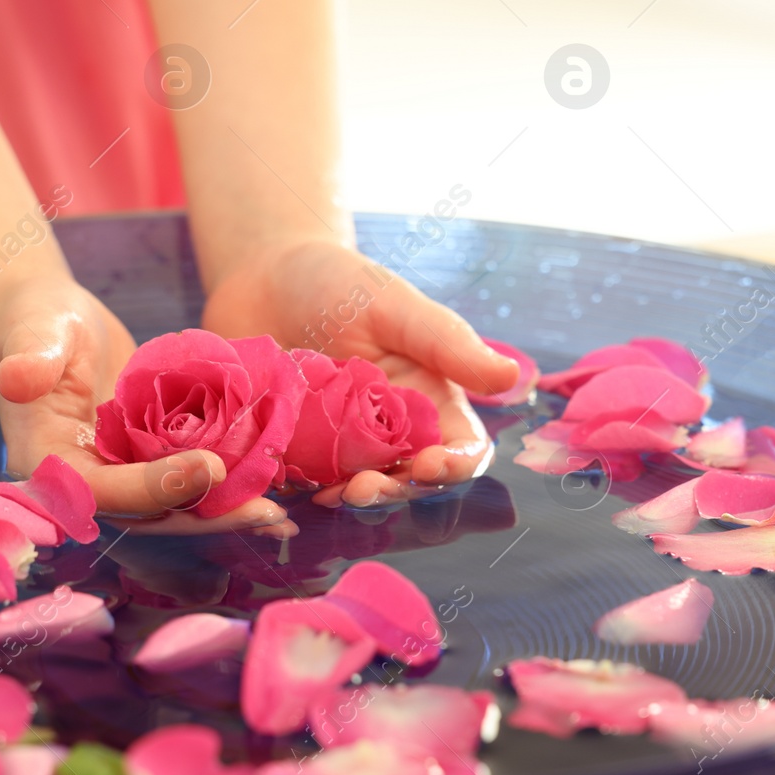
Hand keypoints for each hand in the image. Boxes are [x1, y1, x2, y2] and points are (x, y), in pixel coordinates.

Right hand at [0, 272, 296, 537]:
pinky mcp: (145, 466)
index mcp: (47, 465)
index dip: (155, 487)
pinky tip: (274, 486)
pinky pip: (186, 485)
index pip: (103, 491)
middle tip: (268, 513)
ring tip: (280, 513)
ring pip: (173, 509)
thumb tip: (16, 379)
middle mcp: (82, 486)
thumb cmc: (41, 321)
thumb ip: (30, 356)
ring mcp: (117, 480)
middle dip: (206, 517)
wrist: (54, 324)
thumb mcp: (37, 330)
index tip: (210, 468)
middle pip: (147, 516)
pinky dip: (225, 490)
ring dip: (224, 513)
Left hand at [201, 239, 520, 507]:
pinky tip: (283, 492)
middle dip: (393, 493)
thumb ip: (449, 344)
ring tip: (325, 495)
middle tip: (362, 489)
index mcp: (429, 399)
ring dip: (347, 501)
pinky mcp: (292, 450)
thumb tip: (512, 377)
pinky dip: (296, 495)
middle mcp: (390, 431)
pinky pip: (300, 484)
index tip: (429, 466)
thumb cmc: (338, 281)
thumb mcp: (395, 306)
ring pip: (357, 490)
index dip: (453, 468)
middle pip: (409, 481)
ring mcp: (340, 446)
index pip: (460, 449)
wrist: (262, 272)